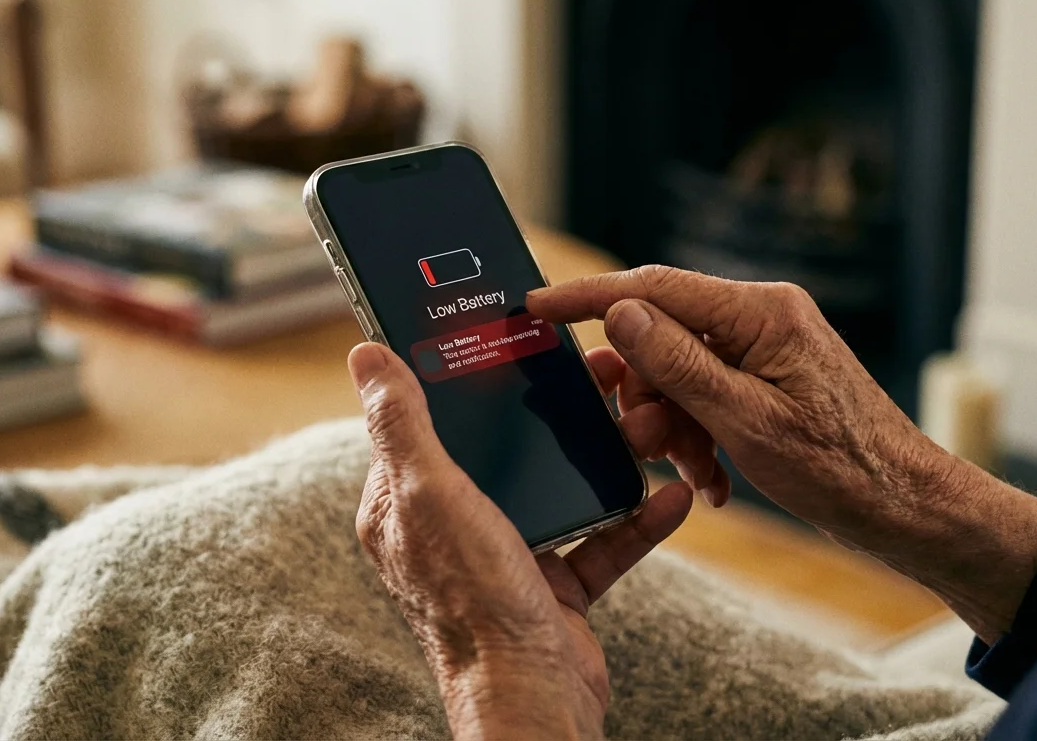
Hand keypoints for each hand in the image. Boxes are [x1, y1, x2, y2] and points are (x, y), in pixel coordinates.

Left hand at [348, 342, 692, 739]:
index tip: (509, 342)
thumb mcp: (430, 495)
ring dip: (603, 458)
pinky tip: (670, 494)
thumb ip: (402, 424)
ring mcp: (507, 559)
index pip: (428, 426)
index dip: (466, 383)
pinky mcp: (556, 588)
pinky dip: (636, 519)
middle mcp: (452, 532)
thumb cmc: (473, 598)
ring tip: (643, 419)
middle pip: (505, 453)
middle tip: (597, 371)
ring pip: (560, 490)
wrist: (533, 694)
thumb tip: (366, 355)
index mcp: (406, 508)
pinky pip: (601, 542)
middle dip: (553, 413)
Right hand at [527, 266, 1036, 641]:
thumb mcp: (746, 421)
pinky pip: (706, 397)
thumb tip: (620, 313)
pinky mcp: (766, 383)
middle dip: (642, 393)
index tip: (535, 307)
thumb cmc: (840, 468)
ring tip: (688, 468)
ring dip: (669, 424)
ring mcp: (764, 352)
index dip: (587, 298)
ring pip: (679, 375)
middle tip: (639, 440)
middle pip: (661, 336)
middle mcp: (761, 320)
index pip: (654, 287)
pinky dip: (696, 437)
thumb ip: (678, 364)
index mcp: (760, 313)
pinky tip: (709, 479)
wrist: (905, 508)